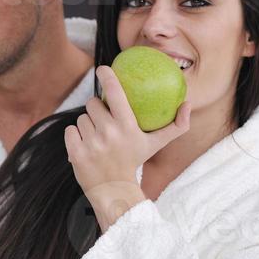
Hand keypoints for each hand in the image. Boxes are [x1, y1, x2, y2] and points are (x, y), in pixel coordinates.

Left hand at [63, 65, 191, 195]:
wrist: (114, 190)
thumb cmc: (135, 161)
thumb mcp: (156, 144)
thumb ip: (175, 126)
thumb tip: (188, 104)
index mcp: (127, 126)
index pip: (114, 92)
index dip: (107, 76)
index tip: (103, 68)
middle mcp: (108, 133)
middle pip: (93, 104)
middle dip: (97, 109)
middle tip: (104, 119)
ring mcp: (91, 143)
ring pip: (81, 118)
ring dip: (87, 124)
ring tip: (97, 136)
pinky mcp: (76, 152)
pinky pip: (70, 130)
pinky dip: (76, 135)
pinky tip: (86, 144)